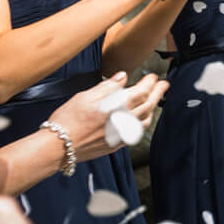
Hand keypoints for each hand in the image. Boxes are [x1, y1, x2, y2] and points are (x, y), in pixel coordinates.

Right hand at [45, 72, 168, 163]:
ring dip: (153, 108)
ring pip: (146, 120)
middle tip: (164, 85)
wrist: (60, 146)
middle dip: (157, 93)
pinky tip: (142, 119)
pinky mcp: (118, 144)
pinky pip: (137, 132)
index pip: (141, 91)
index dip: (150, 83)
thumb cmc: (68, 120)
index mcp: (116, 106)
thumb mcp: (85, 96)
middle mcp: (123, 121)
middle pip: (148, 105)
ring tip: (155, 100)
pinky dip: (144, 123)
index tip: (153, 77)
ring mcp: (122, 134)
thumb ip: (107, 87)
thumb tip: (122, 77)